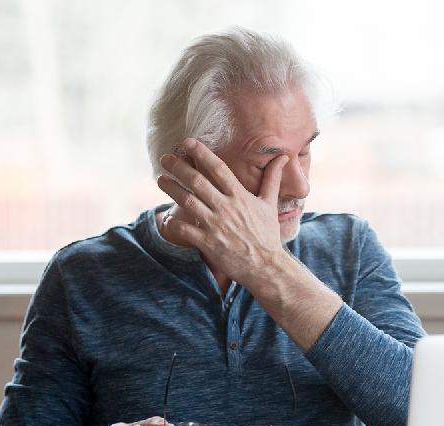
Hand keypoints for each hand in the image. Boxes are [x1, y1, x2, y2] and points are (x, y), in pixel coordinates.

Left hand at [157, 138, 289, 287]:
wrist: (265, 266)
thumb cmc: (267, 234)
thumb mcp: (270, 204)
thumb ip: (272, 179)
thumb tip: (283, 157)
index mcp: (240, 196)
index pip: (218, 168)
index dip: (201, 153)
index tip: (188, 142)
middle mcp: (226, 207)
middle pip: (197, 181)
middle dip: (178, 167)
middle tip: (165, 158)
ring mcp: (215, 225)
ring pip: (187, 201)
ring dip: (171, 188)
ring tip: (160, 179)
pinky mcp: (208, 242)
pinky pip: (184, 229)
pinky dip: (173, 222)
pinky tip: (166, 217)